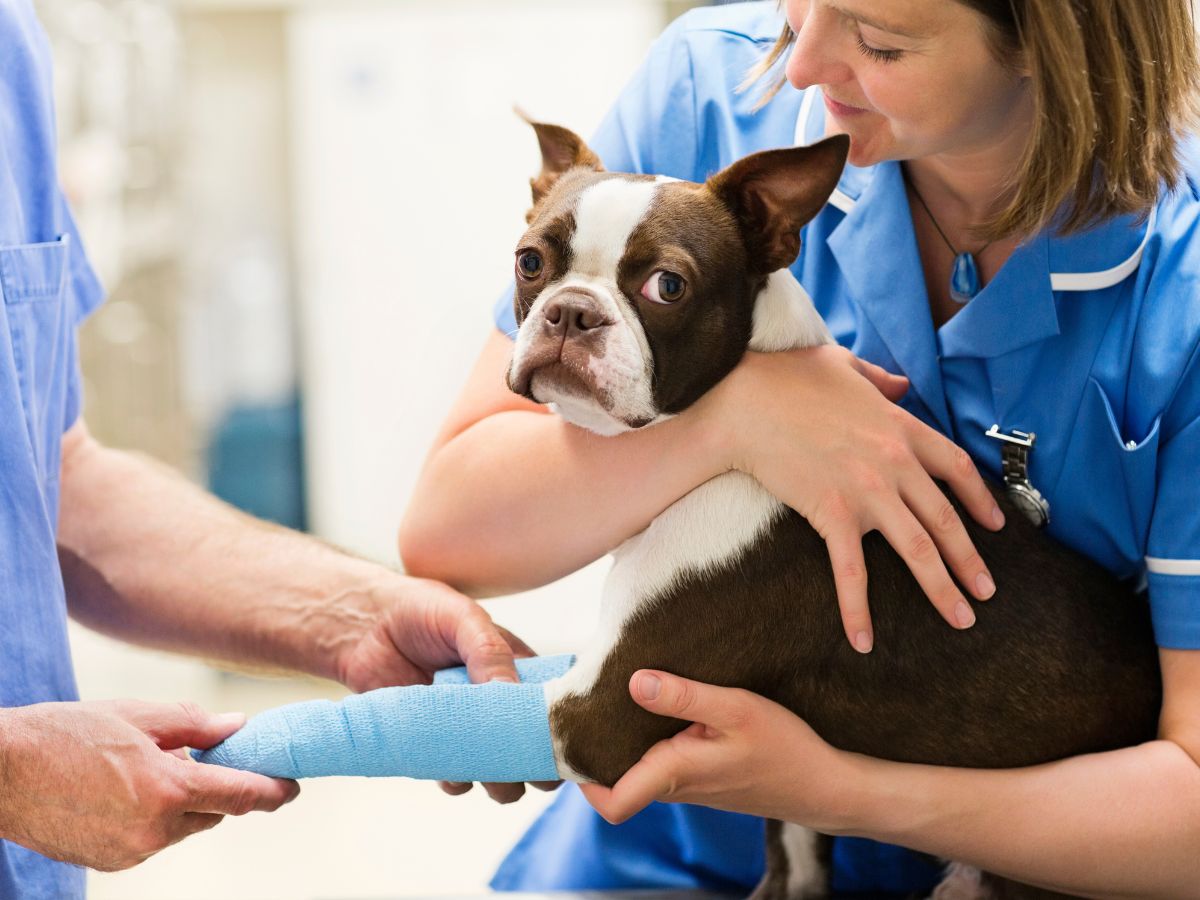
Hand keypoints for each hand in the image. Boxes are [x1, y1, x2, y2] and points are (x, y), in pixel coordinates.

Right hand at [0, 700, 297, 871]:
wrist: (1, 772)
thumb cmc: (66, 735)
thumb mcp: (139, 716)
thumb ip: (195, 725)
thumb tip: (237, 727)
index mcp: (167, 790)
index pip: (240, 795)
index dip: (272, 792)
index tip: (292, 787)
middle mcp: (153, 830)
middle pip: (211, 812)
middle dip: (215, 787)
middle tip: (198, 756)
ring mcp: (130, 852)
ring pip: (181, 827)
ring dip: (180, 802)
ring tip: (141, 767)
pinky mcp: (109, 863)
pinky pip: (151, 839)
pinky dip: (152, 817)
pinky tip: (123, 790)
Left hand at [335, 574, 556, 802]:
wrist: (365, 627)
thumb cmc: (422, 611)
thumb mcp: (463, 619)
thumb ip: (490, 651)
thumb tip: (511, 693)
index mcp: (522, 671)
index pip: (556, 708)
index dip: (561, 729)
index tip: (556, 741)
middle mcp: (501, 706)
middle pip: (535, 750)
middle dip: (535, 766)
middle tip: (521, 764)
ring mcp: (470, 729)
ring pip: (502, 774)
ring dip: (500, 783)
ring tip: (485, 770)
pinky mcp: (436, 747)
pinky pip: (457, 780)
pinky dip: (457, 781)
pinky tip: (447, 766)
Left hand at [579, 670, 854, 829]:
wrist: (824, 785)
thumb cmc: (785, 748)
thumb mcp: (736, 709)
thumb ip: (685, 696)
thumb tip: (634, 682)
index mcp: (675, 774)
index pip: (611, 803)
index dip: (581, 778)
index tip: (570, 736)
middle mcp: (675, 786)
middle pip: (614, 779)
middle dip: (595, 746)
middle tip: (585, 700)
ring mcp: (688, 785)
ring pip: (637, 768)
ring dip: (623, 738)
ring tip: (615, 692)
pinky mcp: (701, 776)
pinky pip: (660, 761)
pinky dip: (649, 737)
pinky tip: (657, 703)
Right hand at [702, 344, 1003, 651]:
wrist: (743, 403)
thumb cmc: (785, 378)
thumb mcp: (841, 364)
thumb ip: (879, 377)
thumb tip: (900, 384)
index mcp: (900, 427)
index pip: (955, 467)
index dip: (980, 499)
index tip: (996, 525)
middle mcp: (895, 462)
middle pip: (946, 519)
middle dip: (971, 560)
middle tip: (986, 593)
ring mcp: (867, 490)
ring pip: (918, 549)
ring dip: (943, 588)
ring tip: (960, 617)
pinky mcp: (832, 512)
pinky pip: (852, 570)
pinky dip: (859, 609)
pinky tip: (864, 640)